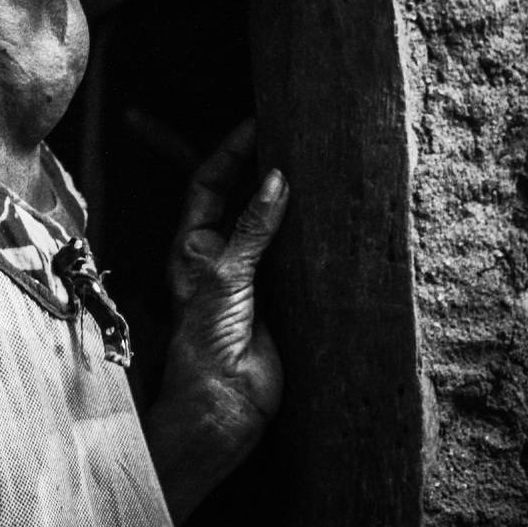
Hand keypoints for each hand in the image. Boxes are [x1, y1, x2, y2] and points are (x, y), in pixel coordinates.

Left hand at [144, 121, 287, 523]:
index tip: (257, 123)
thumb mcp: (227, 275)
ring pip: (271, 224)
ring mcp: (253, 274)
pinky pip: (297, 255)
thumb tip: (276, 179)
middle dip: (258, 165)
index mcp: (194, 243)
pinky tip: (333, 215)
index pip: (209, 181)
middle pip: (241, 196)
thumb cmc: (206, 340)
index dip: (230, 150)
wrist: (225, 403)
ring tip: (316, 162)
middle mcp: (222, 254)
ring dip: (289, 198)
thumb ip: (252, 228)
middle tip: (287, 131)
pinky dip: (311, 233)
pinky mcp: (282, 296)